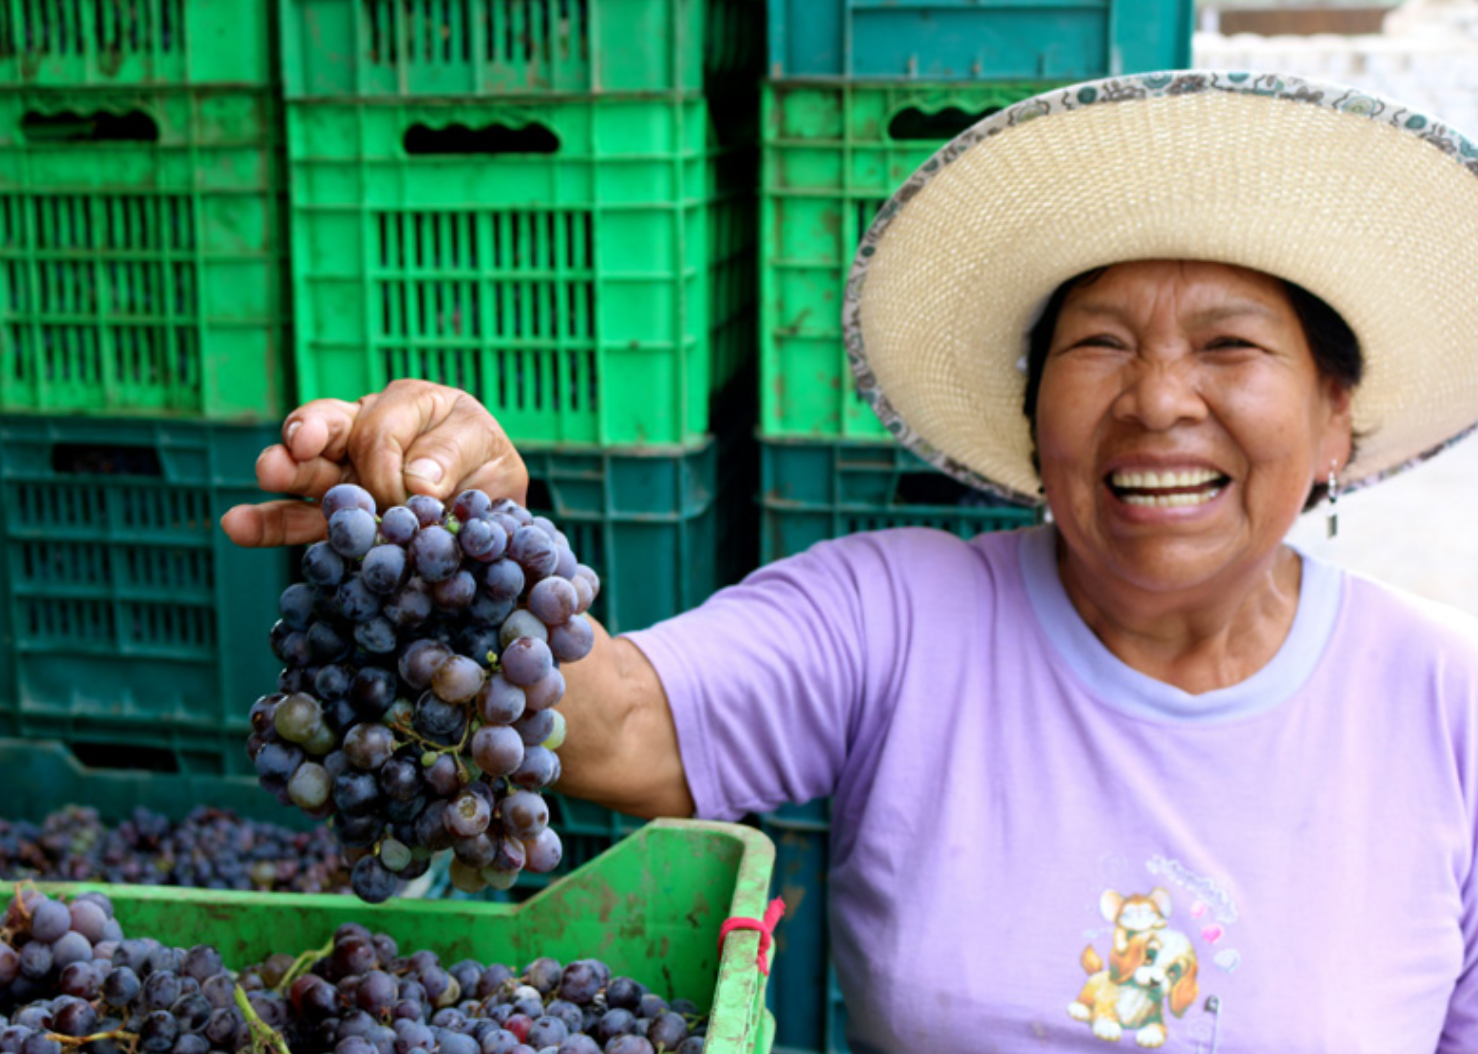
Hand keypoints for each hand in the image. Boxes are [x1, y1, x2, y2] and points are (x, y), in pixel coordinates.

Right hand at [220, 380, 527, 547]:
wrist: (494, 530)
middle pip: (332, 424)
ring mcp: (346, 471)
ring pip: (307, 464)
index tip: (404, 501)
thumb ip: (457, 457)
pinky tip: (237, 525)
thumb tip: (415, 480)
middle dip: (313, 433)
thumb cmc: (493, 481)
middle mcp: (372, 429)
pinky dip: (266, 520)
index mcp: (415, 406)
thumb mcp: (493, 461)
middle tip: (301, 444)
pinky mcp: (332, 513)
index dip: (387, 465)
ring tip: (268, 473)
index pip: (385, 426)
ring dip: (284, 468)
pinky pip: (295, 514)